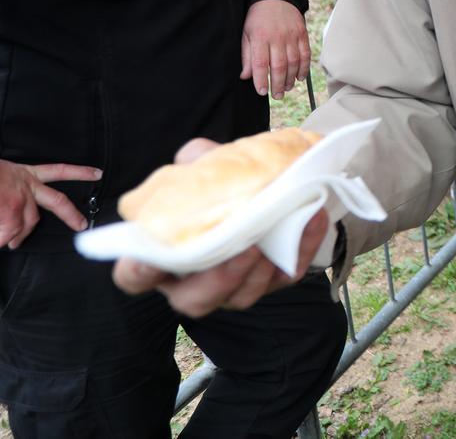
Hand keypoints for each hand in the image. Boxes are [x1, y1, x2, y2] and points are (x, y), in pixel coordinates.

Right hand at [0, 159, 101, 247]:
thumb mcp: (2, 174)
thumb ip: (11, 187)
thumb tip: (8, 202)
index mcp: (25, 173)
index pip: (58, 171)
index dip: (79, 172)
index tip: (96, 173)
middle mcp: (27, 184)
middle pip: (57, 201)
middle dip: (71, 214)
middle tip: (81, 225)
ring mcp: (19, 199)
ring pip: (27, 223)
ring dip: (19, 236)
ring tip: (13, 244)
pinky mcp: (9, 211)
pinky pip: (8, 232)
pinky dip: (3, 239)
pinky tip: (2, 243)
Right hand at [112, 139, 328, 315]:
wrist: (267, 180)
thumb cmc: (219, 181)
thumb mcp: (201, 164)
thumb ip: (194, 163)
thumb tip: (200, 158)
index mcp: (163, 256)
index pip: (137, 276)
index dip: (140, 271)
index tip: (151, 259)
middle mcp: (195, 280)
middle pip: (195, 301)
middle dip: (218, 281)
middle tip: (243, 249)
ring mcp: (235, 285)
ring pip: (241, 297)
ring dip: (259, 272)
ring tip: (275, 237)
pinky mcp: (273, 280)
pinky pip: (287, 275)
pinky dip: (303, 248)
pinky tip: (313, 217)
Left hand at [240, 0, 311, 98]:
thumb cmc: (257, 17)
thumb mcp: (246, 33)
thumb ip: (247, 55)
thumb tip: (246, 76)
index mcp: (260, 38)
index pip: (261, 63)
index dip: (261, 80)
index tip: (261, 92)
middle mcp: (277, 38)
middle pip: (279, 66)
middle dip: (278, 84)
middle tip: (276, 96)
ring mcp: (292, 36)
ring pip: (294, 62)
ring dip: (291, 79)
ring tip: (286, 88)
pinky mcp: (303, 34)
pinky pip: (305, 54)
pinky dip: (304, 68)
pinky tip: (300, 77)